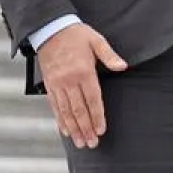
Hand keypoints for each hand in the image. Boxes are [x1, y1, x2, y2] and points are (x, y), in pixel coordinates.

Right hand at [36, 23, 126, 149]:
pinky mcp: (49, 85)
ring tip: (80, 143)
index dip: (97, 117)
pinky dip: (60, 120)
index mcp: (83, 71)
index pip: (92, 99)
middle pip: (79, 110)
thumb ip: (110, 55)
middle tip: (92, 144)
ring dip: (74, 129)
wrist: (50, 29)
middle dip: (86, 128)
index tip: (101, 130)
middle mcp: (69, 81)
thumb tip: (123, 67)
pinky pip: (55, 106)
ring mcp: (57, 84)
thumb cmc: (77, 34)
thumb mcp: (96, 40)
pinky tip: (66, 131)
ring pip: (66, 112)